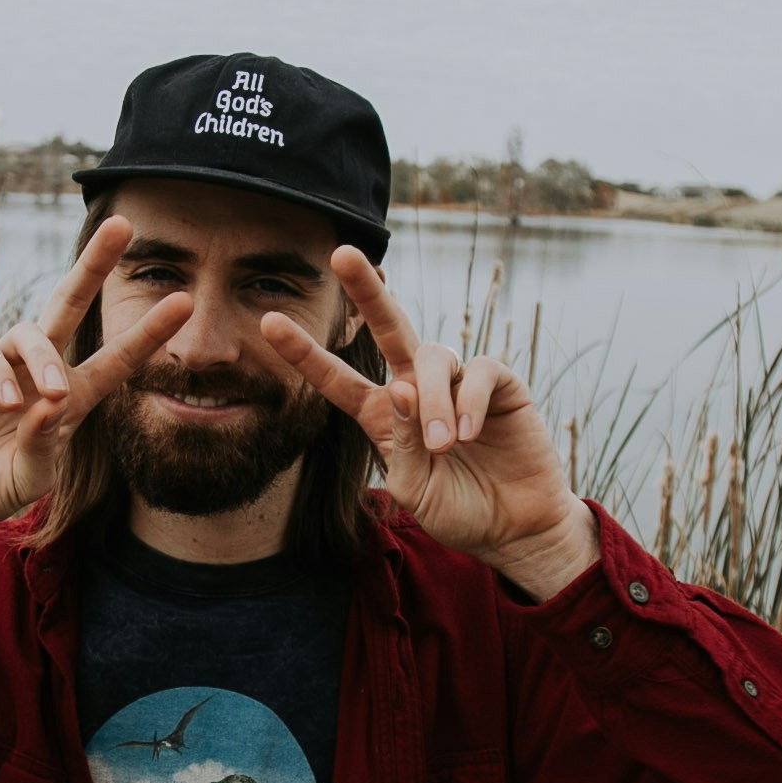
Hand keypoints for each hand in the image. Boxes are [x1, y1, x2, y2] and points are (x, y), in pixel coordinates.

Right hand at [0, 218, 192, 560]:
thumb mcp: (27, 478)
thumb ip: (45, 444)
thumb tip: (55, 400)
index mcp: (70, 398)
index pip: (116, 359)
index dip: (148, 332)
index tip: (184, 301)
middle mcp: (39, 370)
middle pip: (70, 304)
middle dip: (95, 265)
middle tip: (123, 226)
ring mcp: (1, 364)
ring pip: (32, 332)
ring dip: (46, 359)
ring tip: (53, 392)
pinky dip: (1, 376)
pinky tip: (8, 403)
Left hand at [259, 248, 597, 598]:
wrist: (513, 527)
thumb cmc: (458, 512)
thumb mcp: (415, 489)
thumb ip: (402, 443)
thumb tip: (400, 386)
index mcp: (384, 415)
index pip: (337, 379)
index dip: (305, 353)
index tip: (268, 323)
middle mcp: (416, 389)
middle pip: (388, 329)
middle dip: (366, 291)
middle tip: (341, 254)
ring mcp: (458, 383)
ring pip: (433, 356)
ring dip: (432, 400)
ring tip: (443, 445)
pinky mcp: (500, 385)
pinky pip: (479, 371)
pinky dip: (470, 401)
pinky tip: (469, 434)